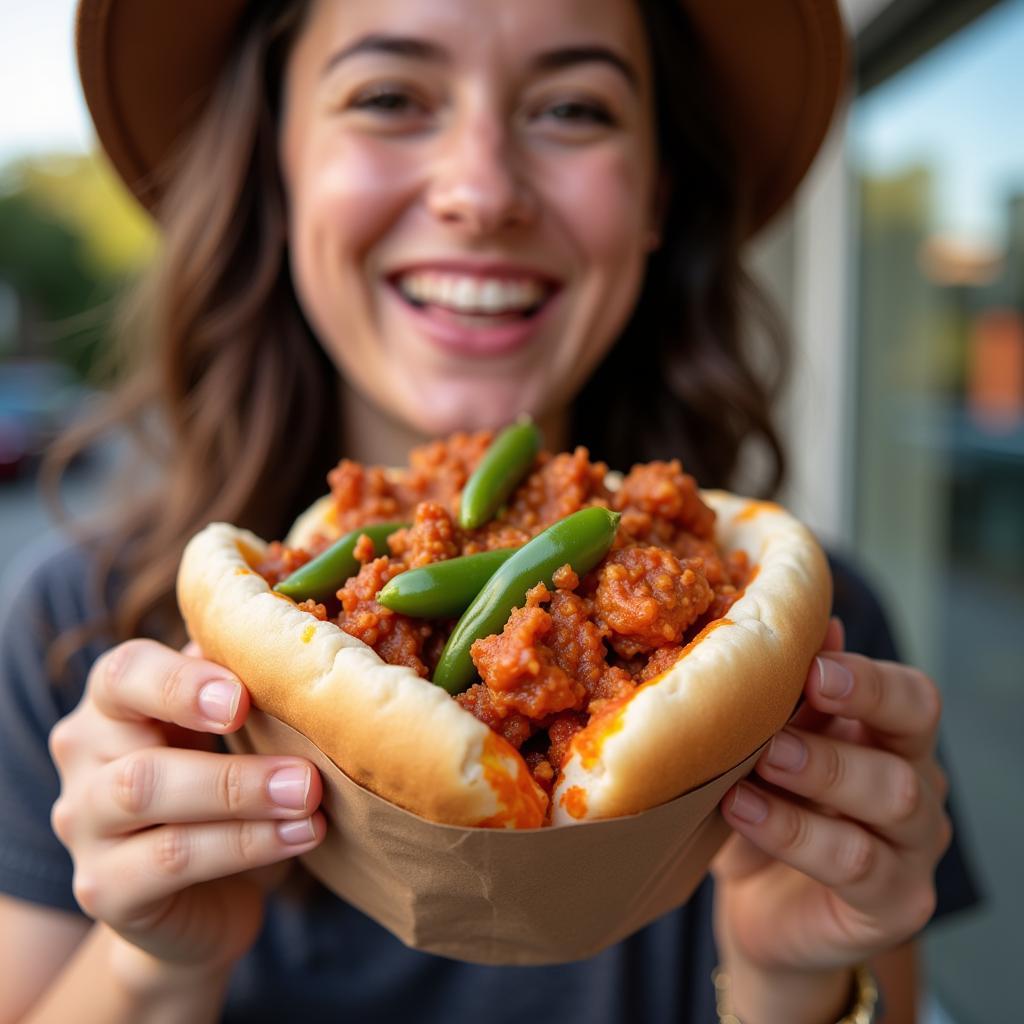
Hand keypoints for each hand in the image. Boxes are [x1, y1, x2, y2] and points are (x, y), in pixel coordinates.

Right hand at [49, 639, 324, 981]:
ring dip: (241, 803)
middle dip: (233, 771)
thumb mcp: (233, 726)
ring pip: (150, 806)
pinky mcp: (102, 887)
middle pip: (140, 758)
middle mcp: (84, 754)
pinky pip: (170, 862)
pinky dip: (243, 847)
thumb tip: (295, 643)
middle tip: (307, 777)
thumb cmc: (226, 780)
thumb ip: (245, 683)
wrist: (205, 889)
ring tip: (308, 802)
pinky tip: (299, 835)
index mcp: (114, 699)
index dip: (181, 683)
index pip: (125, 674)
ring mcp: (83, 824)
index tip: (242, 698)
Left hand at [711, 620, 951, 1016]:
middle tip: (798, 693)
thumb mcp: (765, 747)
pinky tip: (744, 810)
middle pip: (916, 727)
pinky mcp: (896, 903)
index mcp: (888, 735)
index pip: (907, 691)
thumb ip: (785, 695)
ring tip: (758, 762)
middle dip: (860, 700)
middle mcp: (915, 782)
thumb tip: (808, 621)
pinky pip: (856, 863)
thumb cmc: (767, 808)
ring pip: (893, 794)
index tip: (812, 665)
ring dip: (821, 769)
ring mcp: (913, 846)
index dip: (866, 675)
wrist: (761, 910)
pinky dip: (795, 832)